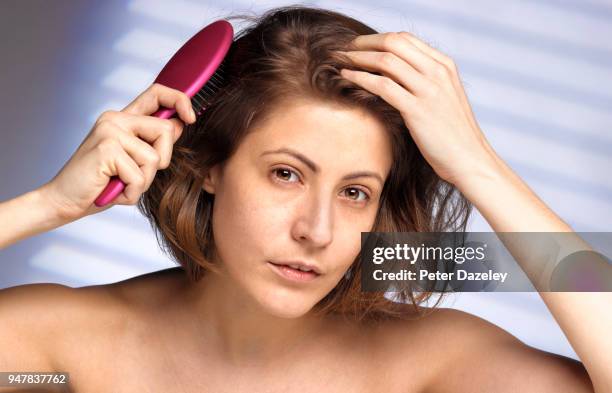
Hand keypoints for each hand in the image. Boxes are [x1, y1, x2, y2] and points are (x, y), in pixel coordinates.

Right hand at [39, 83, 196, 222]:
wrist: (64, 200)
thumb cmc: (101, 183)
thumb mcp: (133, 160)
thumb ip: (153, 142)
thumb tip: (181, 123)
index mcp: (122, 118)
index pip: (157, 93)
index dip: (180, 100)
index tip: (190, 118)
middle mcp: (115, 119)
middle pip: (166, 131)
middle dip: (162, 160)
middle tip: (137, 175)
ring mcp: (109, 132)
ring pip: (155, 158)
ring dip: (143, 182)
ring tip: (121, 183)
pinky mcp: (106, 149)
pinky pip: (139, 176)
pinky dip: (132, 192)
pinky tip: (113, 191)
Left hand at [338, 32, 500, 185]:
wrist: (469, 159)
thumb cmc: (452, 134)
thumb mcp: (443, 98)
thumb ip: (424, 82)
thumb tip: (393, 75)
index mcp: (444, 65)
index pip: (405, 39)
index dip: (377, 39)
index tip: (358, 47)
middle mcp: (438, 72)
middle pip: (394, 42)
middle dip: (364, 43)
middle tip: (344, 50)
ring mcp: (429, 89)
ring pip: (386, 60)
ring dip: (358, 58)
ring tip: (341, 62)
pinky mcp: (418, 109)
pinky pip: (383, 85)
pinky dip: (360, 78)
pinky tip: (347, 78)